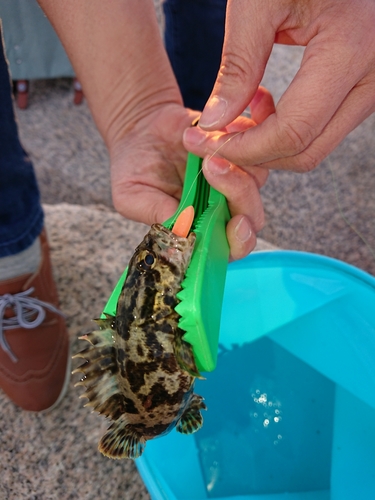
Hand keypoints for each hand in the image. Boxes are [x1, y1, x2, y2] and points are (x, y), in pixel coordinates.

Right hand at [109, 93, 274, 259]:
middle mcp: (222, 209)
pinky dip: (238, 138)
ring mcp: (234, 179)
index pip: (231, 247)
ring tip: (202, 144)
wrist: (140, 130)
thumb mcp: (130, 195)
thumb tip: (182, 226)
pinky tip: (212, 131)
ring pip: (256, 180)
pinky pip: (254, 148)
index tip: (236, 223)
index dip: (239, 240)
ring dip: (235, 162)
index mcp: (200, 230)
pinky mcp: (239, 151)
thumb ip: (154, 213)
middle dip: (239, 194)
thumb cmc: (134, 169)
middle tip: (211, 166)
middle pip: (251, 214)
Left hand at [184, 0, 374, 172]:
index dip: (245, 149)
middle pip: (306, 151)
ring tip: (236, 113)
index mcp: (351, 50)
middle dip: (253, 154)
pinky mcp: (361, 86)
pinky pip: (320, 127)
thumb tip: (215, 123)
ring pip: (314, 145)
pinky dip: (284, 129)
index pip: (292, 132)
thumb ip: (237, 67)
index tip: (207, 143)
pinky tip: (261, 102)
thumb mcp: (257, 3)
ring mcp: (371, 86)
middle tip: (213, 138)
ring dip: (267, 144)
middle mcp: (372, 78)